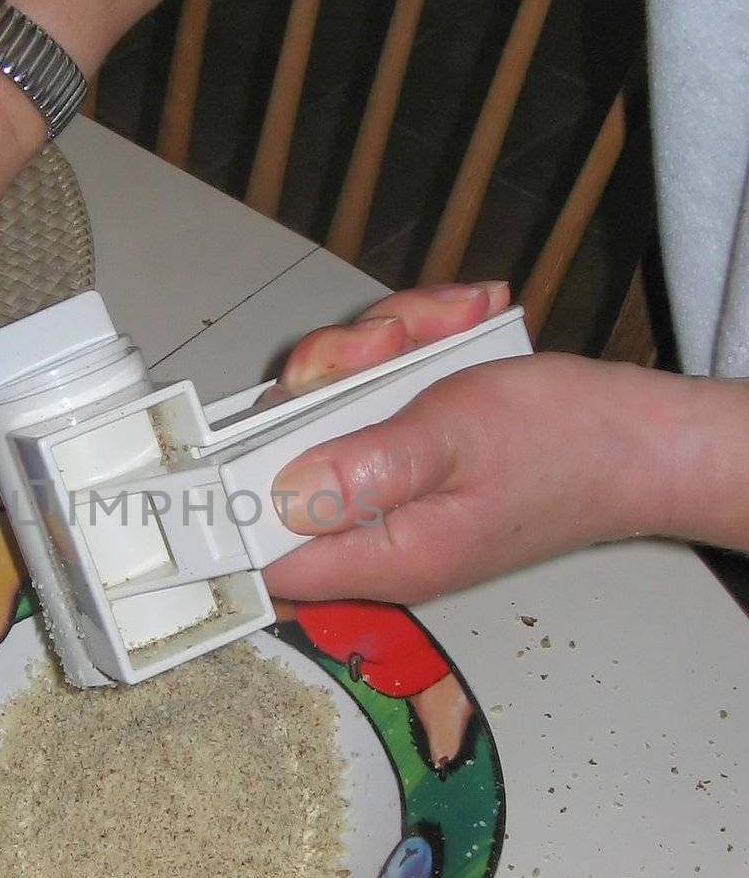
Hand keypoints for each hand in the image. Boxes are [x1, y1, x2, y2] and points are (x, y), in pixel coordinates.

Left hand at [263, 282, 658, 604]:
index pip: (267, 555)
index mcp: (382, 552)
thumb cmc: (566, 444)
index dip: (233, 496)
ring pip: (331, 406)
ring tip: (447, 322)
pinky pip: (374, 391)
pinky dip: (409, 347)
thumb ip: (365, 470)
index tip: (231, 430)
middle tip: (386, 344)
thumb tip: (277, 493)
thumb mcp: (456, 440)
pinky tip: (458, 322)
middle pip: (287, 455)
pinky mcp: (410, 448)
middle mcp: (377, 528)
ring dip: (378, 348)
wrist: (647, 436)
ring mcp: (392, 485)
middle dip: (326, 380)